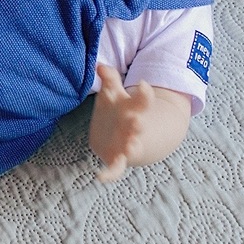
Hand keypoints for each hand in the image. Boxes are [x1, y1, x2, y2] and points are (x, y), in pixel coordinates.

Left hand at [88, 64, 153, 182]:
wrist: (124, 136)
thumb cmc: (118, 111)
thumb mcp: (115, 94)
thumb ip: (110, 80)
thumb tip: (100, 65)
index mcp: (135, 109)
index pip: (143, 100)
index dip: (144, 93)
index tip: (143, 84)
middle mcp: (133, 128)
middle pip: (137, 125)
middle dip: (137, 124)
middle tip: (138, 122)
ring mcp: (128, 144)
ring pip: (131, 147)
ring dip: (130, 146)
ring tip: (129, 146)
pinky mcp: (118, 158)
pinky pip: (115, 169)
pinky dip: (109, 174)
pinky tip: (100, 177)